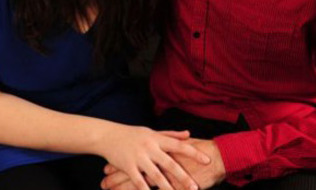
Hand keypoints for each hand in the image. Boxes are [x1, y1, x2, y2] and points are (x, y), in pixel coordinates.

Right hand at [96, 126, 210, 189]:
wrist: (108, 135)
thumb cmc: (132, 134)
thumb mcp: (152, 132)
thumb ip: (171, 135)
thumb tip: (189, 134)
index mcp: (157, 138)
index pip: (179, 145)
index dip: (194, 153)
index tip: (207, 160)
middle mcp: (150, 147)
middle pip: (169, 163)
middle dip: (183, 176)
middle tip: (195, 187)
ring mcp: (138, 157)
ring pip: (155, 175)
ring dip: (167, 188)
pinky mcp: (128, 166)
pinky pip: (138, 181)